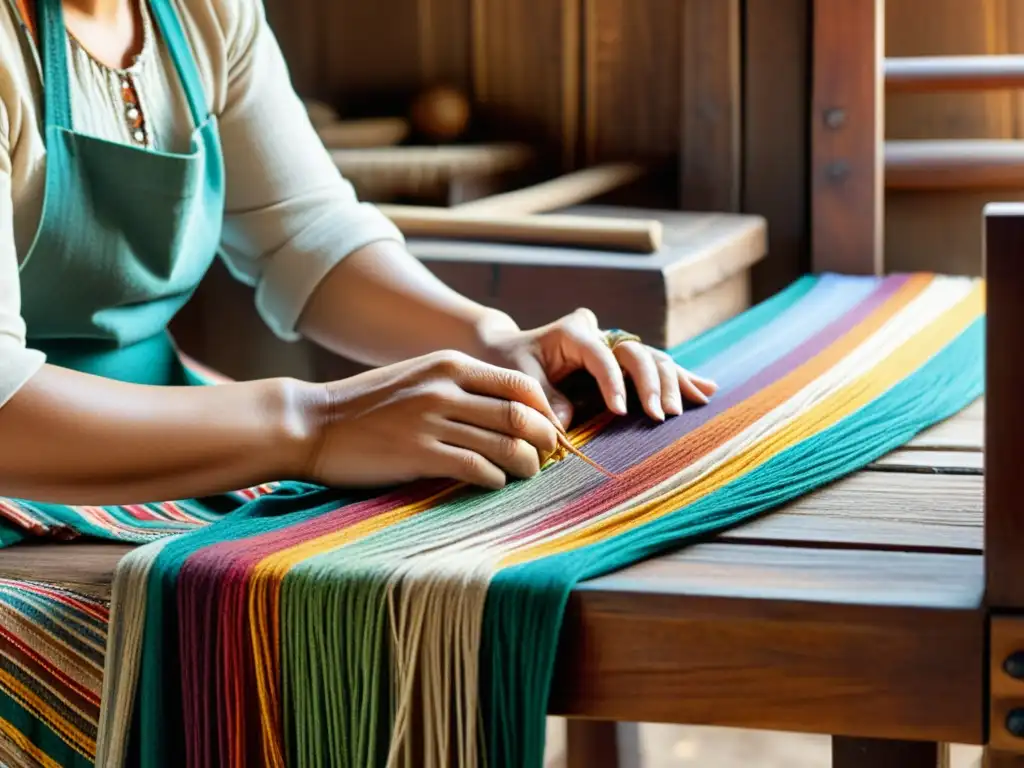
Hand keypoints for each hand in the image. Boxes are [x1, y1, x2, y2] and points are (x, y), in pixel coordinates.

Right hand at [303, 351, 560, 489]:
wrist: (312, 422)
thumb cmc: (367, 406)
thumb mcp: (417, 378)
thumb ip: (459, 386)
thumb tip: (507, 409)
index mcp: (450, 365)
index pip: (520, 384)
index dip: (544, 410)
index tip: (549, 430)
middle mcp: (445, 388)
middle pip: (520, 414)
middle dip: (544, 439)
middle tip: (549, 457)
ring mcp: (431, 421)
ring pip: (505, 443)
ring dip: (526, 464)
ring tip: (527, 474)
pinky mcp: (418, 454)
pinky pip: (476, 467)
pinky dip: (495, 479)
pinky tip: (494, 483)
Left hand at [481, 309, 717, 427]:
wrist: (508, 352)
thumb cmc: (509, 364)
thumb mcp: (517, 379)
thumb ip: (542, 398)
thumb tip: (567, 423)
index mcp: (572, 333)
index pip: (601, 354)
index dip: (613, 381)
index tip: (620, 411)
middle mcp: (600, 334)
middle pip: (637, 353)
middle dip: (652, 383)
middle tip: (659, 415)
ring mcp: (615, 347)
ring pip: (654, 359)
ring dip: (673, 383)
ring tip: (688, 407)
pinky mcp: (624, 363)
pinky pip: (657, 368)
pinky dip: (681, 380)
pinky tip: (708, 390)